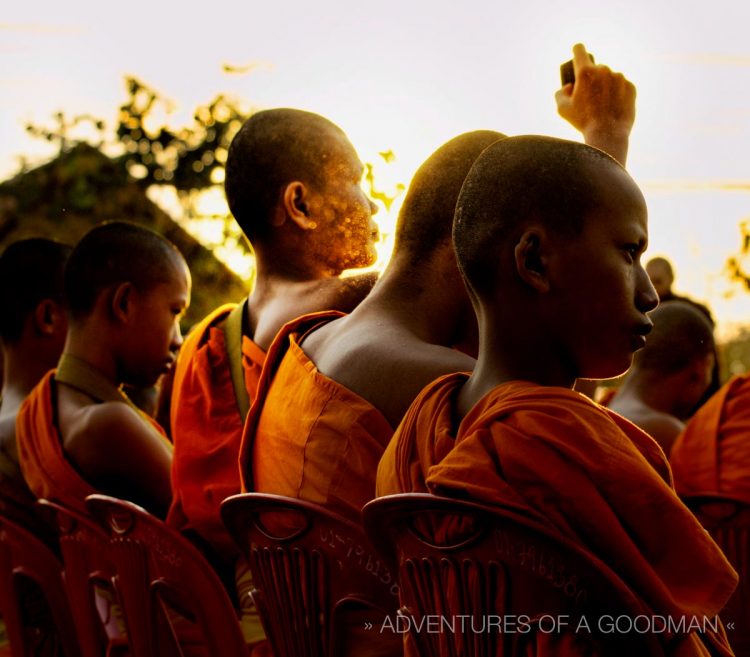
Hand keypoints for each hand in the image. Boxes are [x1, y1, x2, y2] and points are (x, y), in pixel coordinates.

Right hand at [555, 43, 635, 163]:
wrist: (607, 134)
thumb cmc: (582, 122)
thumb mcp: (562, 108)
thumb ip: (561, 92)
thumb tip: (570, 86)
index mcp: (585, 72)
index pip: (579, 49)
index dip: (577, 52)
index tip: (577, 57)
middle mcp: (604, 69)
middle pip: (595, 68)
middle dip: (591, 79)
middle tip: (588, 98)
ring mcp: (619, 77)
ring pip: (609, 78)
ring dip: (605, 87)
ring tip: (602, 106)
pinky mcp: (631, 86)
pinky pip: (621, 86)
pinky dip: (616, 94)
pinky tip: (612, 108)